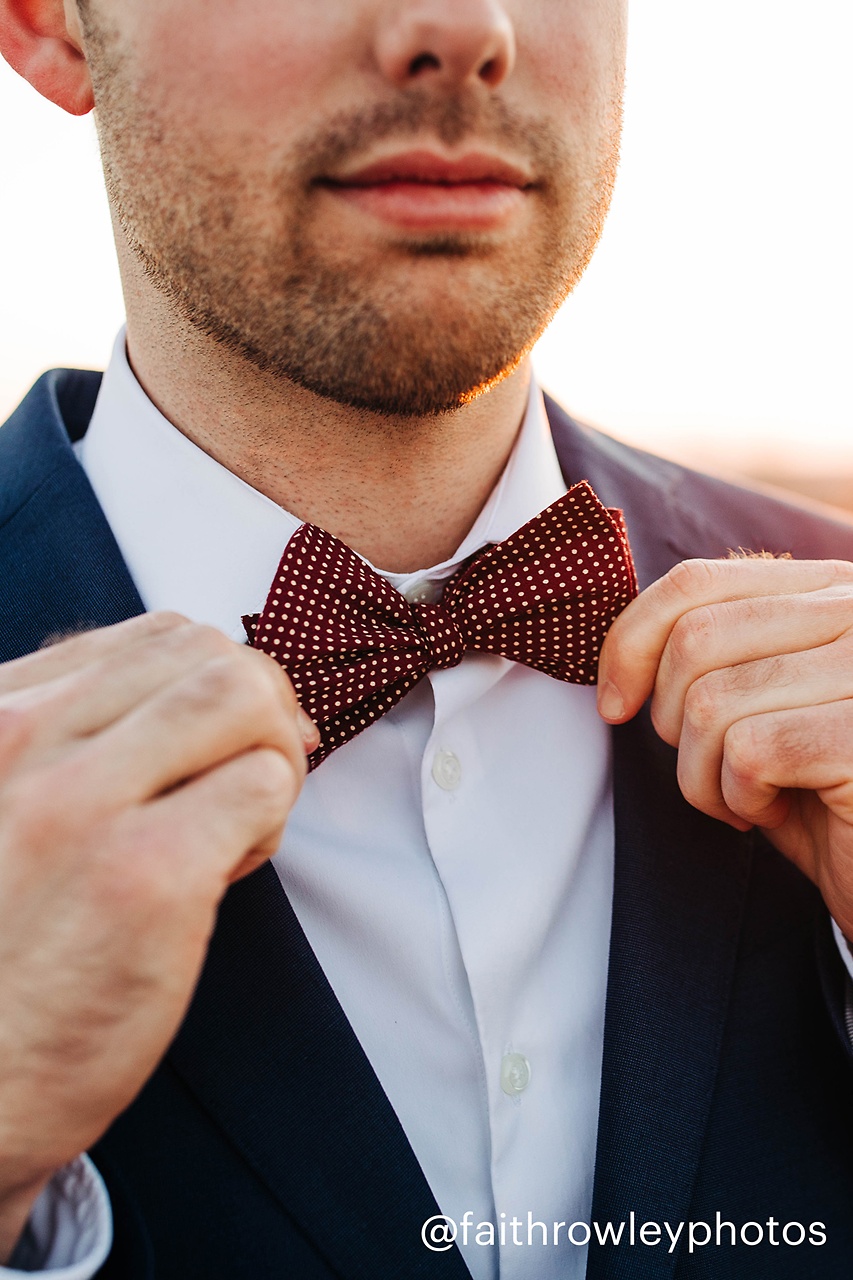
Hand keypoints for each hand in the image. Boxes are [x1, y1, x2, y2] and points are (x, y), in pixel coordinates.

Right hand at [0, 613, 317, 1258]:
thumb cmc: (3, 949)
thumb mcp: (8, 807)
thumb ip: (83, 738)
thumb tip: (219, 685)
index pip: (156, 636)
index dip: (221, 681)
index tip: (226, 742)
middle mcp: (27, 741)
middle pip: (210, 654)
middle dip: (261, 710)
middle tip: (250, 780)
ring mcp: (83, 802)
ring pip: (245, 697)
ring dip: (271, 755)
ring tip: (238, 822)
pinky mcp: (146, 873)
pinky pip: (264, 784)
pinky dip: (271, 820)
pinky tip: (227, 869)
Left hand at [597, 556, 852, 940]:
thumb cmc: (817, 793)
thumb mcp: (759, 702)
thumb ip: (713, 652)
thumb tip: (618, 650)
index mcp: (826, 589)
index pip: (697, 583)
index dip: (632, 641)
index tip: (615, 702)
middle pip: (695, 639)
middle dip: (671, 719)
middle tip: (712, 768)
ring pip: (711, 701)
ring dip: (702, 773)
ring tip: (747, 798)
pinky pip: (748, 752)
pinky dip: (738, 796)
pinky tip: (775, 812)